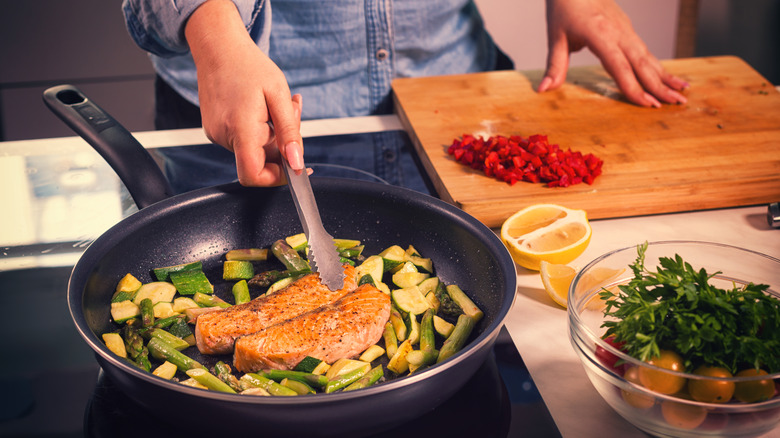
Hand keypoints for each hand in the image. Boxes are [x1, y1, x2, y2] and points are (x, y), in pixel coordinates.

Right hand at [185, 0, 303, 185]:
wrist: (218, 47)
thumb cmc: (248, 65)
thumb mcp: (278, 95)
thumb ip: (289, 133)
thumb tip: (297, 163)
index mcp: (240, 128)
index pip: (253, 175)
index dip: (276, 179)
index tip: (294, 166)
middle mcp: (223, 136)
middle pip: (260, 161)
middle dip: (282, 144)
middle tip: (292, 111)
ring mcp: (216, 134)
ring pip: (255, 149)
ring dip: (273, 133)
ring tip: (276, 104)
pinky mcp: (215, 130)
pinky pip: (244, 140)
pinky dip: (260, 129)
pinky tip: (263, 106)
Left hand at [538, 0, 688, 106]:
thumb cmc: (564, 7)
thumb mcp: (555, 36)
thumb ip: (554, 65)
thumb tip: (544, 90)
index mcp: (601, 35)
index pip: (620, 67)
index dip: (634, 87)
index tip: (648, 105)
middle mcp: (619, 32)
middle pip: (642, 63)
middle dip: (660, 86)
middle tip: (678, 104)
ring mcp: (626, 29)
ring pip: (649, 57)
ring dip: (665, 76)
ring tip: (682, 94)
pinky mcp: (628, 29)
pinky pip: (646, 51)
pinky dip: (659, 66)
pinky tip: (668, 77)